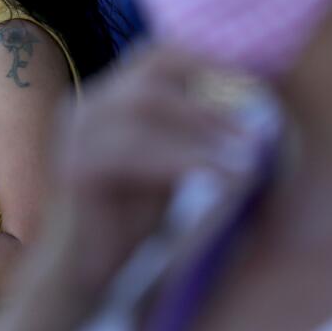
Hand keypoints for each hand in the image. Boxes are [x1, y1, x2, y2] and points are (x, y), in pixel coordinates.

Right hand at [43, 44, 265, 294]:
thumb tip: (251, 111)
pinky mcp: (75, 167)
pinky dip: (182, 161)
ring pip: (144, 107)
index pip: (155, 56)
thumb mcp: (166, 165)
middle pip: (151, 74)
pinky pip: (133, 151)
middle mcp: (86, 107)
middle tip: (254, 132)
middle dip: (210, 98)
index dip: (207, 62)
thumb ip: (191, 135)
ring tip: (247, 159)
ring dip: (203, 130)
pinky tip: (218, 180)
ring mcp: (75, 134)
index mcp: (106, 99)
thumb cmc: (128, 221)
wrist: (81, 274)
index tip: (255, 85)